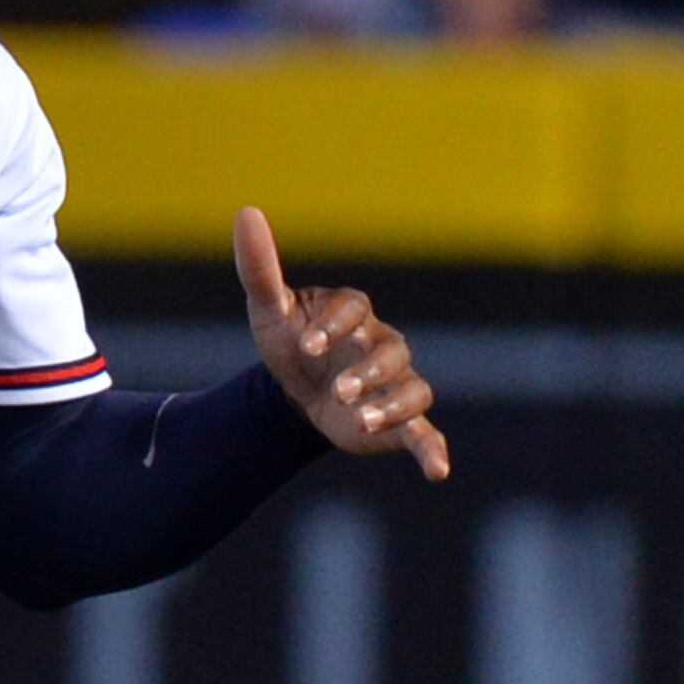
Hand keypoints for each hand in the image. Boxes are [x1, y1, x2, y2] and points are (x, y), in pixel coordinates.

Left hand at [235, 205, 449, 478]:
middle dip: (367, 370)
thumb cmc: (288, 344)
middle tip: (340, 389)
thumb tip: (246, 211)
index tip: (306, 345)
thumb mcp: (269, 311)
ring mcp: (395, 383)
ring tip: (363, 420)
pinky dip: (433, 451)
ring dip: (391, 405)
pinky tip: (437, 471)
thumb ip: (260, 267)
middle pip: (391, 350)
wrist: (295, 396)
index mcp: (352, 313)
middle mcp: (382, 344)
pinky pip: (425, 433)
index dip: (333, 325)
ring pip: (412, 389)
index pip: (353, 309)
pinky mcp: (400, 422)